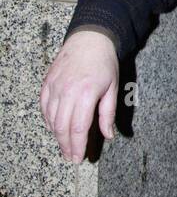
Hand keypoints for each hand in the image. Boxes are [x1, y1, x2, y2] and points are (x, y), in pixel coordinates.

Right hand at [39, 31, 118, 162]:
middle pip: (62, 126)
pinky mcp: (47, 82)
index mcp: (86, 93)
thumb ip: (108, 114)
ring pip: (51, 118)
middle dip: (66, 145)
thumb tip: (108, 135)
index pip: (78, 127)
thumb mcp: (113, 88)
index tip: (78, 158)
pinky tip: (55, 128)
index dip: (78, 145)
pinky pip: (44, 106)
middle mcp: (67, 91)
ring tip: (64, 146)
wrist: (90, 39)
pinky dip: (48, 120)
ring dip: (57, 135)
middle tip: (71, 157)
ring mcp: (55, 86)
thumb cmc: (104, 63)